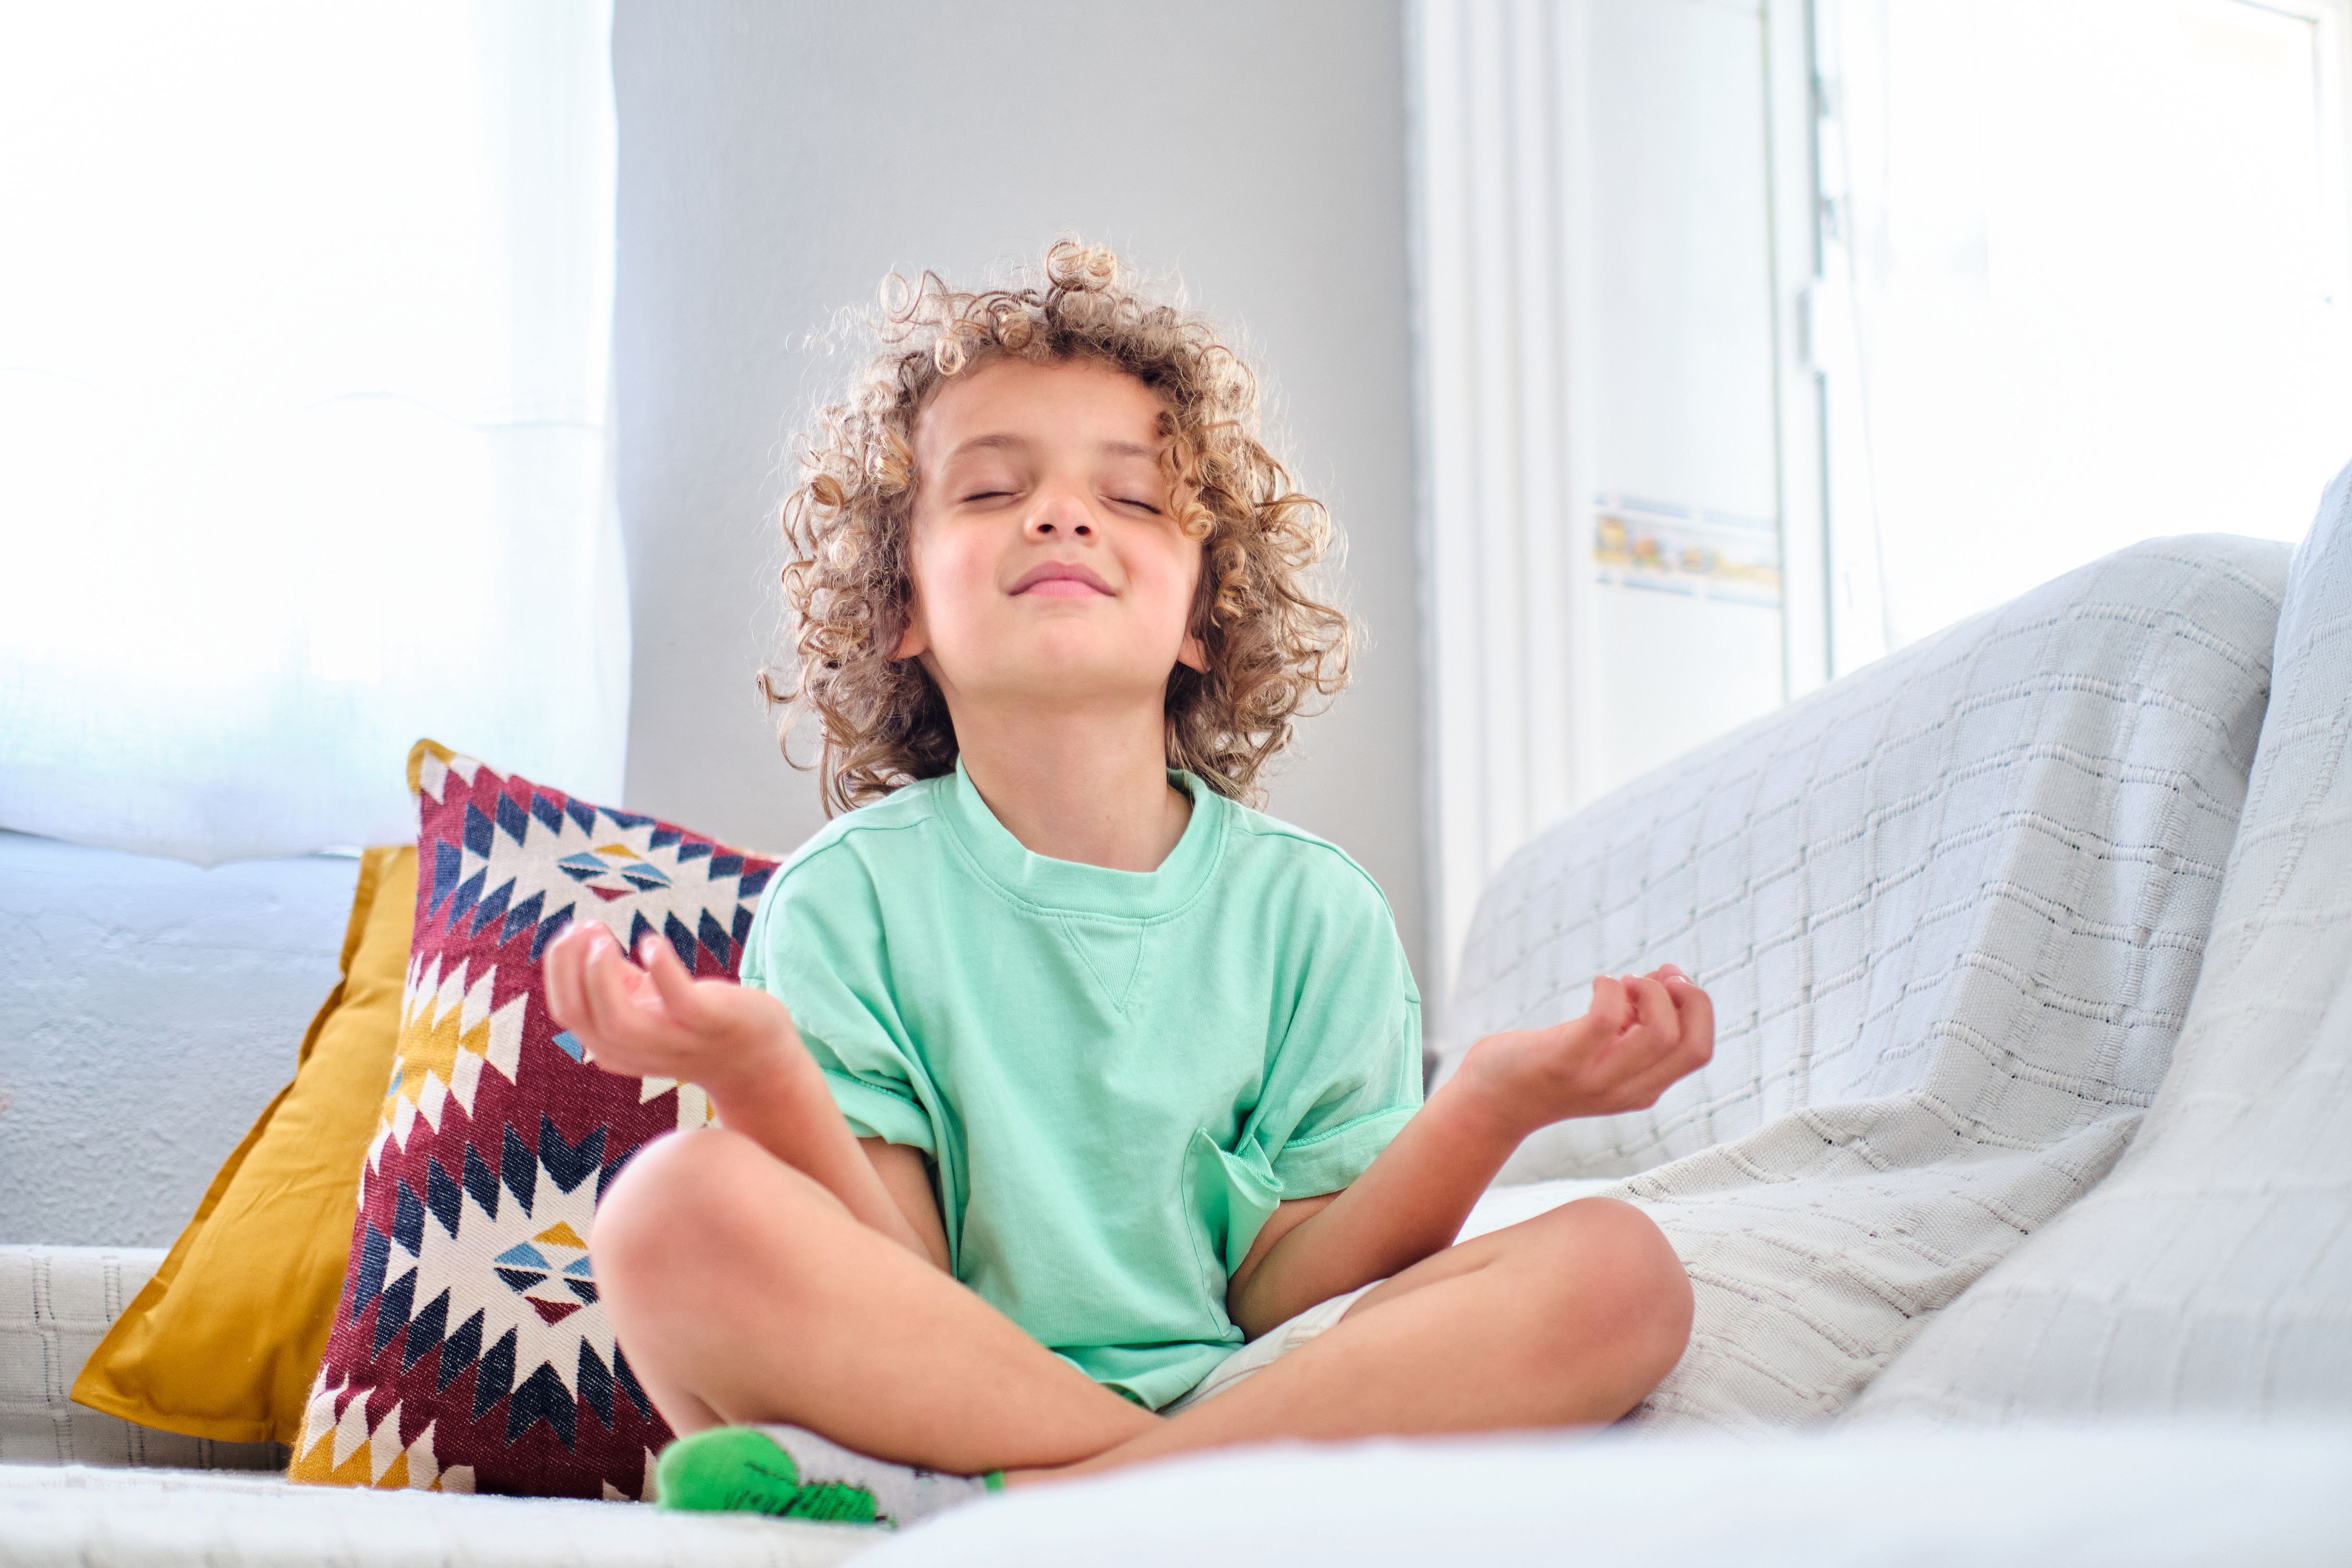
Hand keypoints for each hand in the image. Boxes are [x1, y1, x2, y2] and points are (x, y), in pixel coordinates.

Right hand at [542, 919, 803, 1099]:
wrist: (756, 1059)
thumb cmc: (695, 1023)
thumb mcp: (648, 1001)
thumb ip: (615, 977)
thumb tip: (586, 933)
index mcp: (613, 1043)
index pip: (566, 1011)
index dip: (559, 968)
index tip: (574, 929)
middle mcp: (635, 1049)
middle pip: (579, 1016)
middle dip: (569, 967)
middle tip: (585, 926)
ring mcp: (673, 1039)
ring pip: (616, 1022)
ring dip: (600, 976)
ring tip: (604, 940)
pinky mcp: (709, 1023)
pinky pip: (679, 1003)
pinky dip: (661, 970)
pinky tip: (651, 944)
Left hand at [1454, 965, 1713, 1137]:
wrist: (1491, 1102)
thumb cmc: (1547, 1065)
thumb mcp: (1603, 1045)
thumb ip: (1637, 1016)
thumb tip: (1670, 973)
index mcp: (1645, 1087)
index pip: (1701, 1051)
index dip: (1698, 1008)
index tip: (1670, 983)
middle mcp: (1629, 1090)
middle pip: (1694, 1046)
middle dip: (1688, 997)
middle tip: (1654, 978)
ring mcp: (1598, 1080)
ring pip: (1660, 1034)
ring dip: (1649, 991)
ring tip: (1622, 982)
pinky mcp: (1564, 1063)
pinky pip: (1605, 1020)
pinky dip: (1610, 988)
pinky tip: (1598, 983)